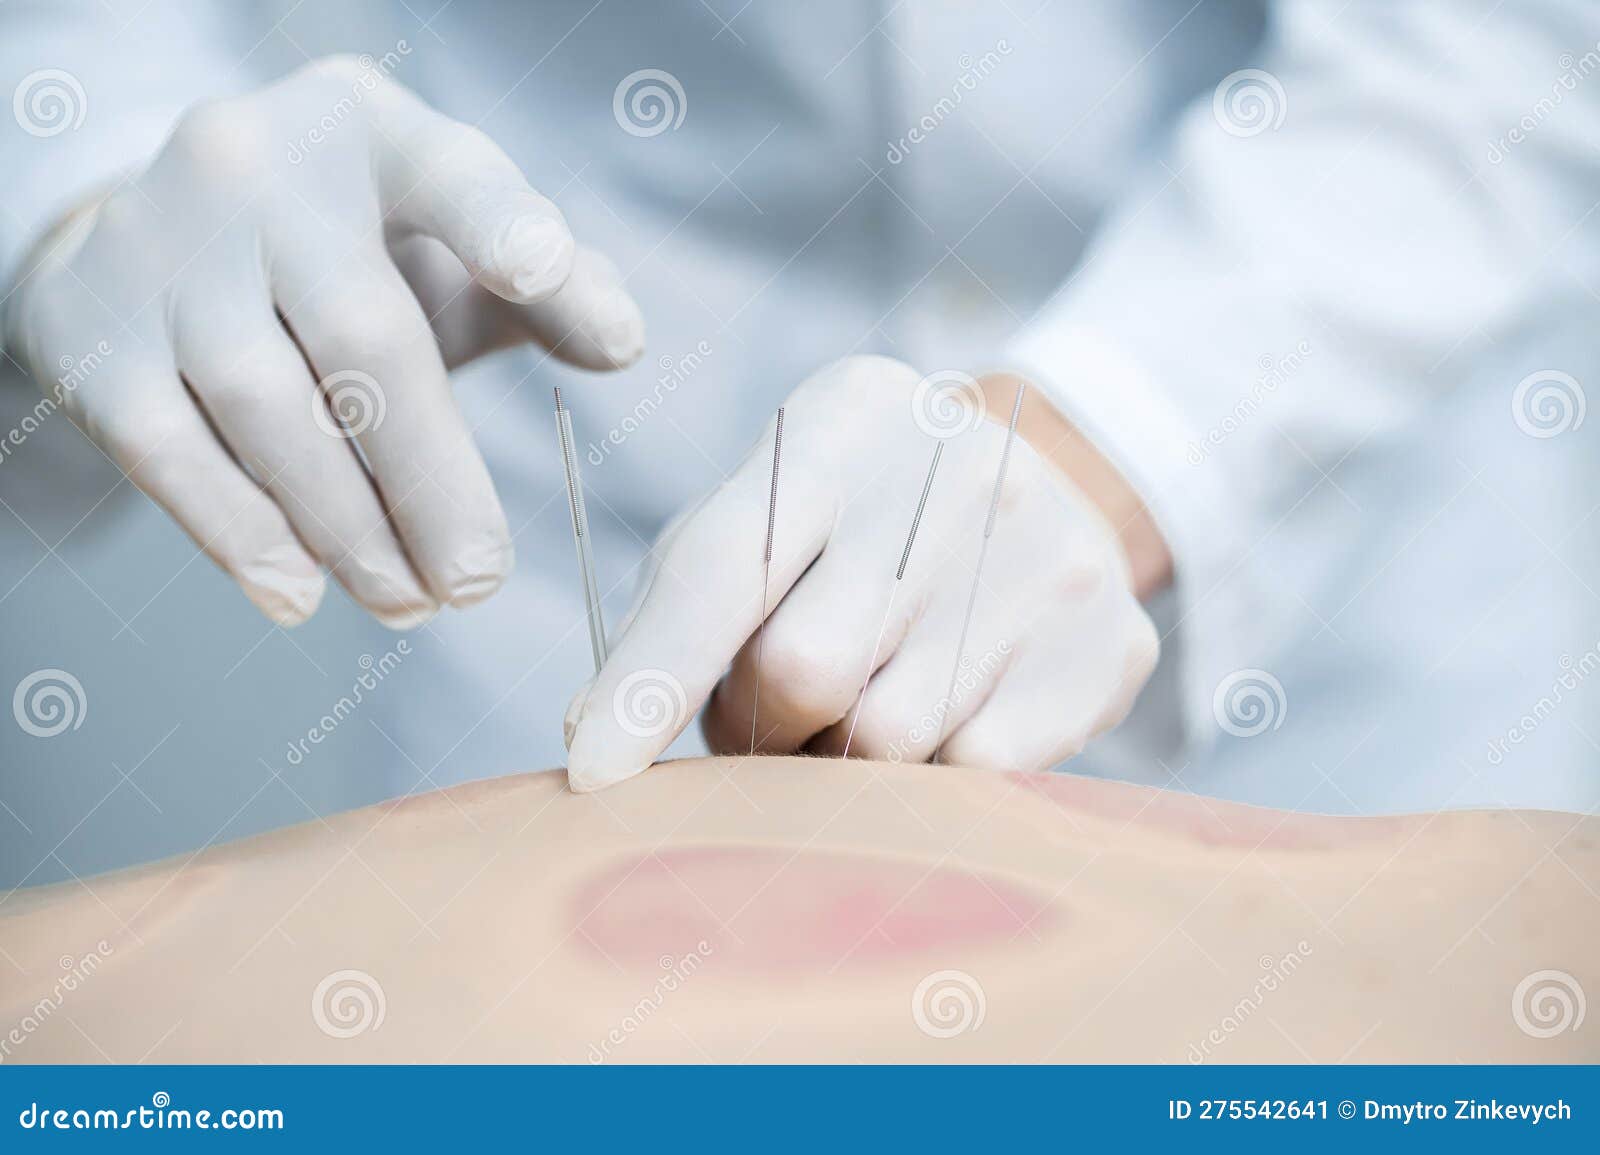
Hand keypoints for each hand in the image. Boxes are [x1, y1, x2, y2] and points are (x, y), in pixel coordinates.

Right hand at [2, 56, 643, 626]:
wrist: (148, 236)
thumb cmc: (343, 250)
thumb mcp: (444, 240)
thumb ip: (546, 283)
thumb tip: (621, 341)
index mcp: (372, 132)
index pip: (448, 173)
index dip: (499, 222)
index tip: (543, 271)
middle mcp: (256, 169)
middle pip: (364, 337)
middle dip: (432, 481)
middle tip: (480, 582)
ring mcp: (161, 248)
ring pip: (270, 410)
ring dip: (350, 531)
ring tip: (412, 605)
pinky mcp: (92, 335)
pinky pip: (171, 454)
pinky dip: (243, 537)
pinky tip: (301, 596)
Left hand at [563, 355, 1160, 790]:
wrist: (1050, 489)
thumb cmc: (859, 523)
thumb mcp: (764, 518)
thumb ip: (679, 611)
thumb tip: (597, 745)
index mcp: (842, 418)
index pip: (722, 566)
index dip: (651, 682)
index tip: (595, 776)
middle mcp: (957, 466)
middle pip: (803, 670)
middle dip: (764, 721)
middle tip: (780, 709)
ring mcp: (1049, 550)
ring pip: (889, 738)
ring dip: (846, 753)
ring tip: (865, 698)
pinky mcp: (1108, 641)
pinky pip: (979, 771)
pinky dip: (936, 773)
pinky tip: (946, 712)